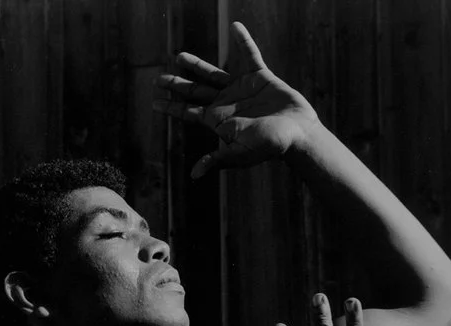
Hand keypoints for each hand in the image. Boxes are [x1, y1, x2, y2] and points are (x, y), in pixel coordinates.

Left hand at [153, 22, 317, 177]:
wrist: (296, 134)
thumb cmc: (268, 147)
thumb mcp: (239, 154)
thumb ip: (216, 160)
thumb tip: (194, 175)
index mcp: (218, 120)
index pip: (188, 113)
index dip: (170, 107)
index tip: (154, 102)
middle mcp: (226, 103)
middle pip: (195, 92)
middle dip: (176, 86)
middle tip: (158, 79)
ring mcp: (242, 89)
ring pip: (213, 74)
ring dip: (196, 66)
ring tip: (178, 56)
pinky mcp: (260, 77)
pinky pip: (250, 54)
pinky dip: (243, 41)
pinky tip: (236, 26)